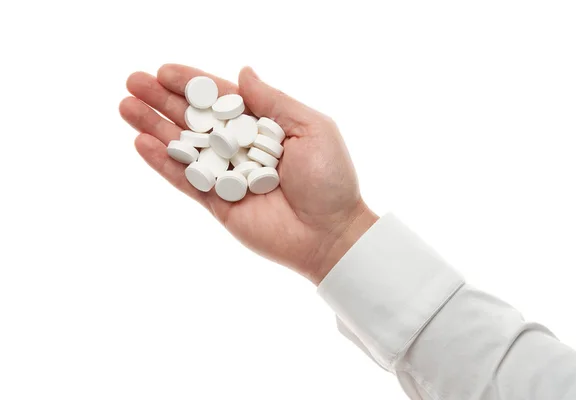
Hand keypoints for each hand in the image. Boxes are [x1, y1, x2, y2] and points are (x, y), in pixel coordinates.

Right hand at [119, 64, 377, 283]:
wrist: (329, 233)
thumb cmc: (329, 178)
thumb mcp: (310, 128)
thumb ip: (273, 101)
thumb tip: (243, 72)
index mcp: (263, 126)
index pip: (221, 99)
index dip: (193, 84)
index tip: (164, 71)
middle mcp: (241, 148)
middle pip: (196, 119)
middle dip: (163, 101)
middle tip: (132, 83)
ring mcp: (226, 175)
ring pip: (184, 147)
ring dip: (155, 127)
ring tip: (125, 107)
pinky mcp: (217, 203)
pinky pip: (186, 180)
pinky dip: (163, 163)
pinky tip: (141, 143)